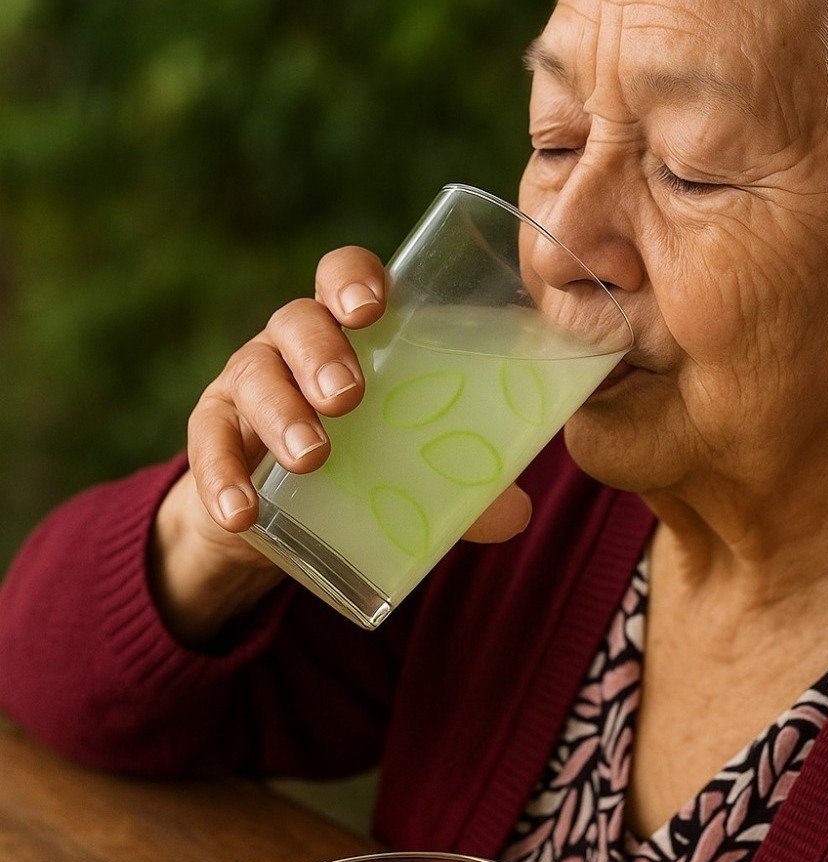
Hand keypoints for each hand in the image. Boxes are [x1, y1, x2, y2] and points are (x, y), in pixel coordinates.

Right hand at [151, 247, 531, 643]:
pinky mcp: (214, 434)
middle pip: (297, 321)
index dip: (354, 280)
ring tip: (313, 458)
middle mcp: (293, 344)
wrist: (279, 514)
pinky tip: (243, 514)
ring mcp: (247, 384)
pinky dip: (224, 479)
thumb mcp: (411, 466)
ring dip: (282, 414)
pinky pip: (208, 446)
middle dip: (321, 352)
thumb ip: (464, 487)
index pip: (345, 277)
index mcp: (350, 333)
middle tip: (348, 397)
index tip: (373, 308)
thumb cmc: (364, 461)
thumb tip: (515, 514)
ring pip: (254, 376)